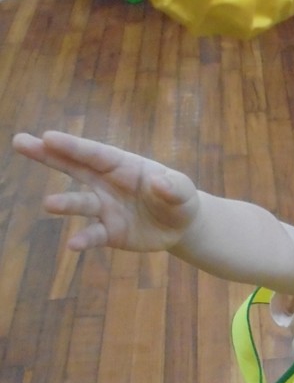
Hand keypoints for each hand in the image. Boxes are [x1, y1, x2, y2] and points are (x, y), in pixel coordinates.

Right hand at [13, 131, 199, 252]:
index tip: (48, 137)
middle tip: (21, 142)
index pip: (95, 153)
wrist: (180, 226)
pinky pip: (93, 235)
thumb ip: (173, 186)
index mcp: (123, 165)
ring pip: (81, 203)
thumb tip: (159, 182)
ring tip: (49, 204)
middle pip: (74, 167)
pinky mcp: (108, 232)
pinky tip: (73, 245)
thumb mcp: (184, 190)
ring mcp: (105, 208)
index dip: (72, 146)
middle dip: (48, 155)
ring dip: (65, 204)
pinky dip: (84, 239)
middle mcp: (107, 183)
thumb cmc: (179, 198)